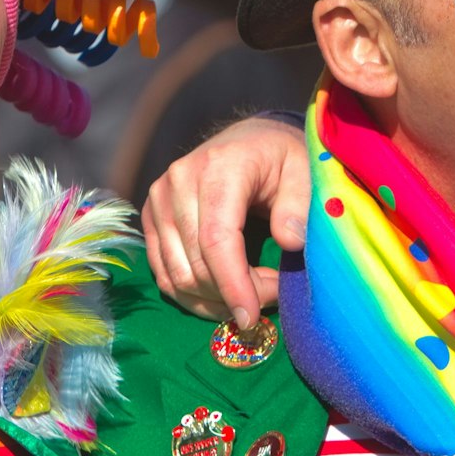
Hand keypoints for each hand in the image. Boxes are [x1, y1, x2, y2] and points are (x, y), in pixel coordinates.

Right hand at [141, 113, 309, 326]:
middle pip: (196, 264)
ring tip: (249, 298)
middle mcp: (178, 182)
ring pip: (176, 275)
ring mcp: (159, 200)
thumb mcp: (303, 170)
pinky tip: (223, 297)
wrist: (246, 139)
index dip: (234, 284)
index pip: (216, 239)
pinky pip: (164, 273)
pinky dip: (193, 295)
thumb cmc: (278, 157)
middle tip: (269, 299)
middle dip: (233, 294)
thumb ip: (298, 204)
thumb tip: (290, 242)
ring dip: (213, 300)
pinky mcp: (151, 217)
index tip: (253, 316)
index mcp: (218, 168)